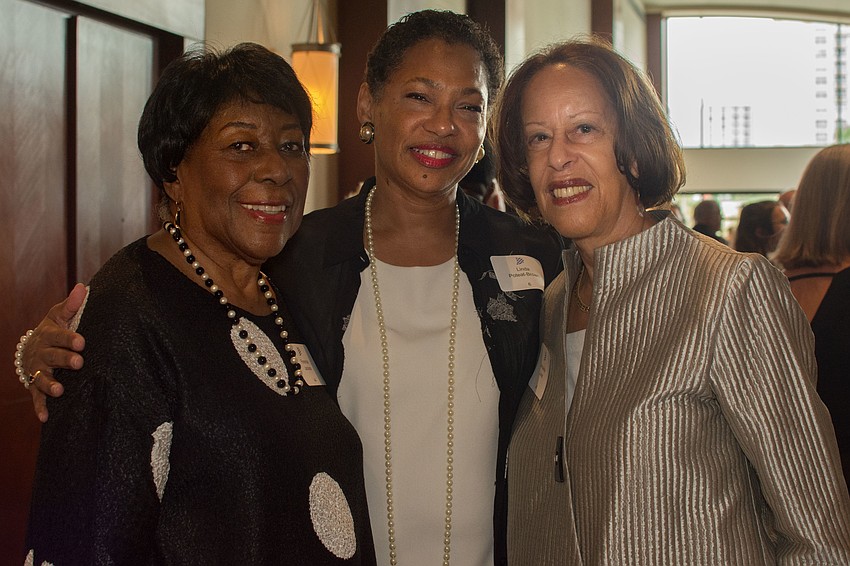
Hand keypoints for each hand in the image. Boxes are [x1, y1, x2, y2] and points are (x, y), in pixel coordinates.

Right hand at [23, 283, 87, 421]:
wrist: (33, 347)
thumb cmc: (54, 329)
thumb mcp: (60, 316)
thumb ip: (72, 305)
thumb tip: (83, 287)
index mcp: (49, 335)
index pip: (58, 336)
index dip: (69, 339)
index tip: (82, 341)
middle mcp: (41, 353)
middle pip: (52, 357)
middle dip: (64, 360)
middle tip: (79, 362)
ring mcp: (37, 370)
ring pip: (42, 378)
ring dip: (50, 384)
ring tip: (60, 390)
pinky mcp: (35, 386)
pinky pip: (36, 398)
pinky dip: (40, 408)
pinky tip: (45, 418)